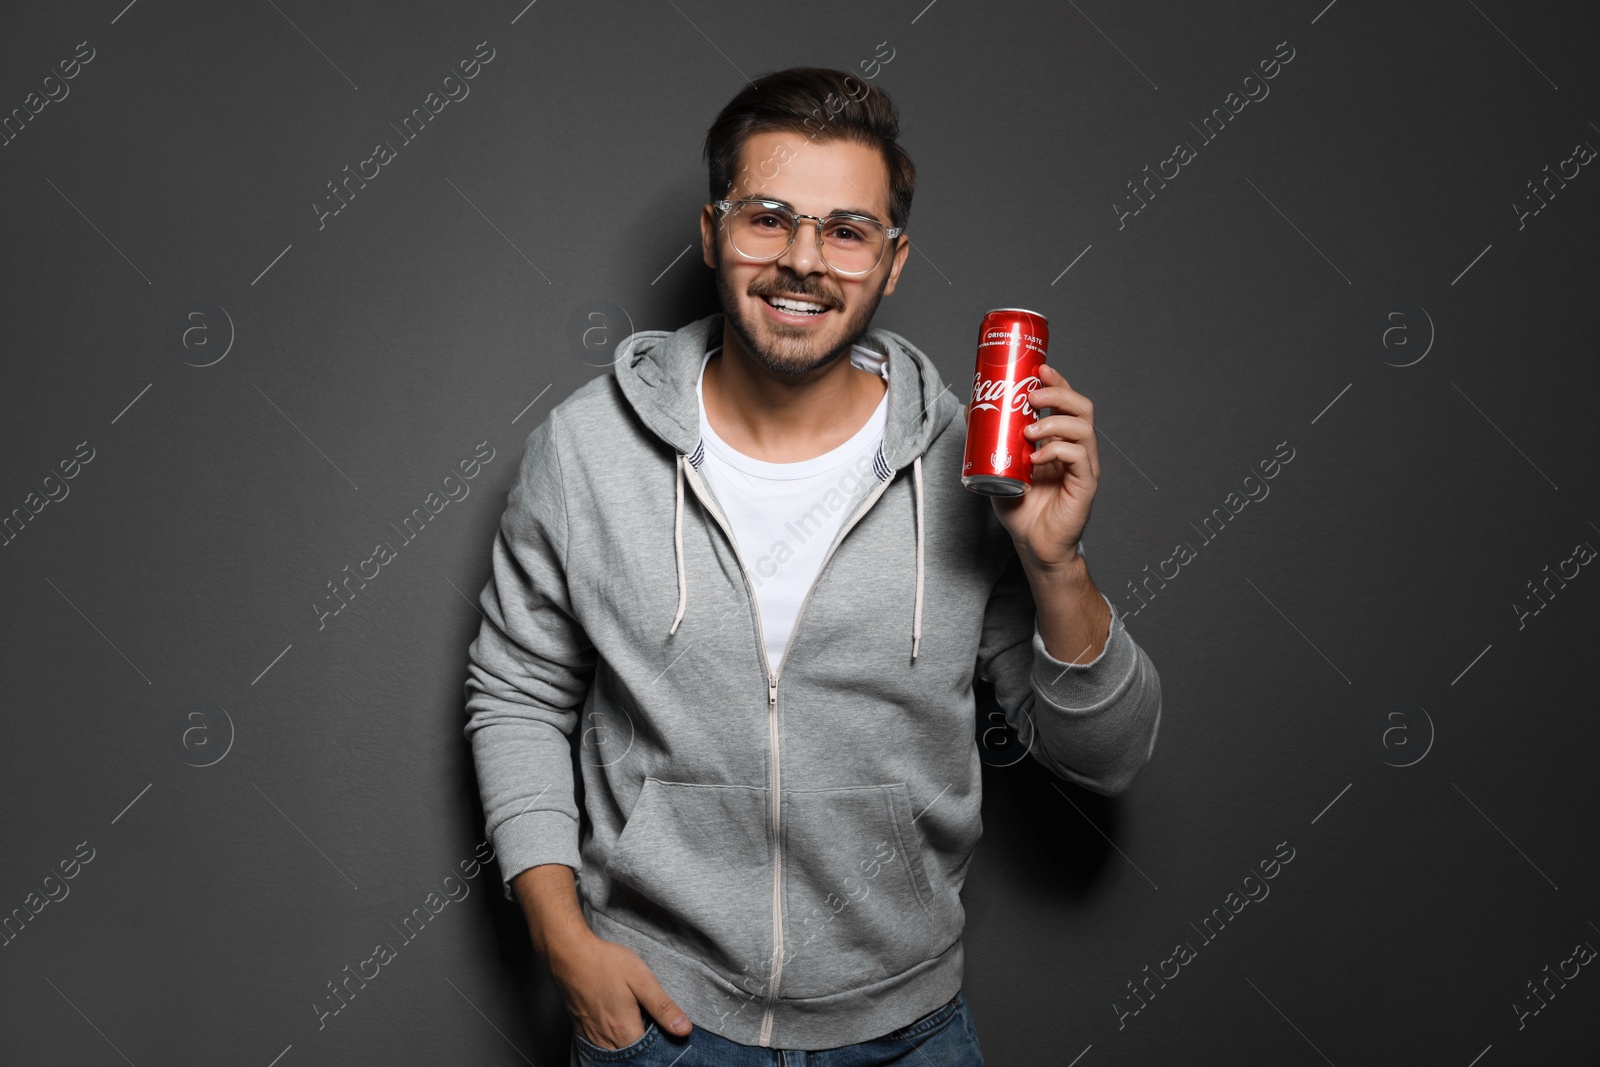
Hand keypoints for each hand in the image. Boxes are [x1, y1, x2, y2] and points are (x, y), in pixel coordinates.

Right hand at [549, 931, 691, 1048]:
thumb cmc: (605, 963)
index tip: (669, 1035)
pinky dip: (613, 1044)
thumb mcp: (641, 979)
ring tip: (639, 1028)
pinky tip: (620, 1030)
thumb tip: (684, 1029)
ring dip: (628, 1047)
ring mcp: (591, 1036)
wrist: (569, 954)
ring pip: (615, 1054)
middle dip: (645, 1051)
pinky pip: (601, 1047)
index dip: (662, 1048)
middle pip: (631, 1057)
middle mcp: (606, 1039)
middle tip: (653, 1028)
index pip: (649, 1055)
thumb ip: (662, 1007)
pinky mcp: (582, 1029)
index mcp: (624, 1030)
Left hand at [986, 362, 1100, 570]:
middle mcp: (1077, 449)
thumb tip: (970, 406)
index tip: (1039, 368)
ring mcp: (1084, 467)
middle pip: (1082, 408)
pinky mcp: (1085, 486)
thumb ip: (987, 439)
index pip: (1067, 402)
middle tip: (1032, 395)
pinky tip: (1037, 457)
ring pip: (1083, 429)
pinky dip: (1057, 451)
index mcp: (1060, 440)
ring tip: (1029, 430)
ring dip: (1054, 422)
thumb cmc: (1020, 507)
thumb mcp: (998, 465)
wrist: (1032, 544)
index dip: (1057, 382)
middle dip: (1059, 394)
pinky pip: (1079, 458)